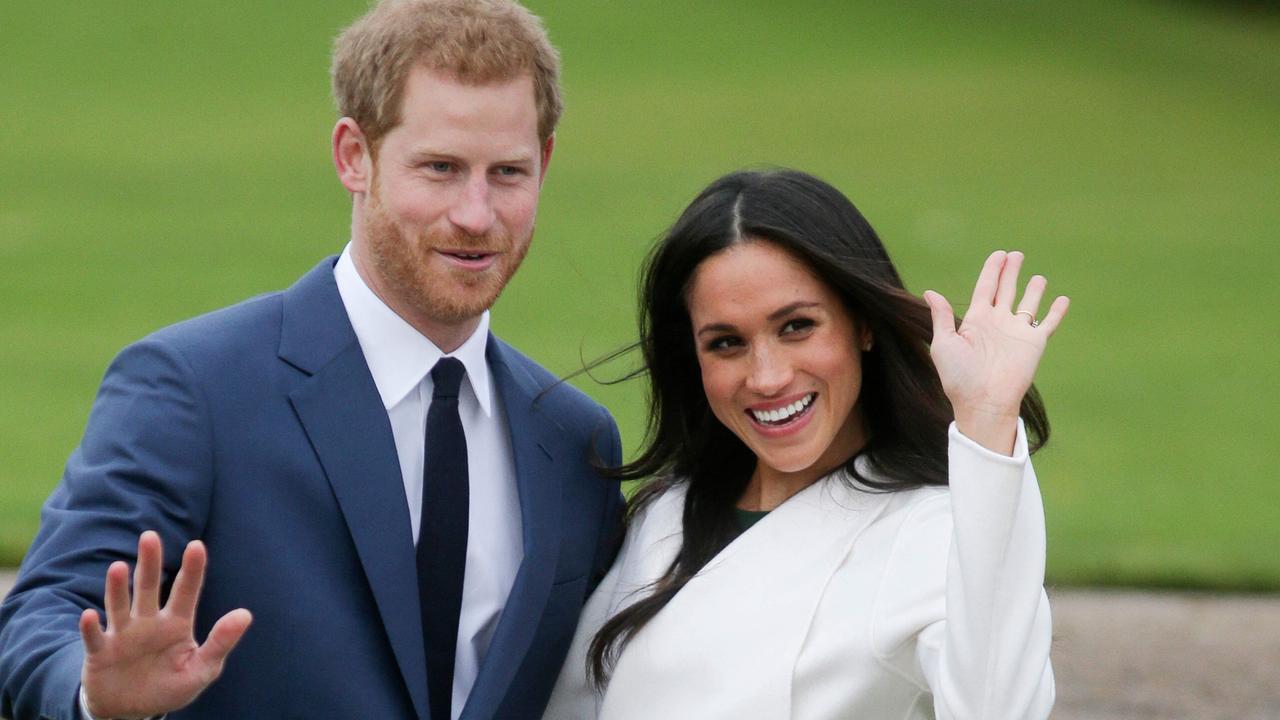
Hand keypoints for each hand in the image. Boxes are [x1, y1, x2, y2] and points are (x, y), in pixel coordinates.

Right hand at [79, 531, 251, 718]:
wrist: (132, 711)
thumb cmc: (170, 686)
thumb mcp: (201, 669)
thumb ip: (221, 642)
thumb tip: (245, 614)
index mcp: (176, 623)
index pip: (186, 592)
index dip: (192, 570)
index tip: (197, 545)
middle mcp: (148, 623)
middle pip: (148, 588)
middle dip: (149, 563)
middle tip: (149, 536)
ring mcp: (123, 635)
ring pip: (120, 606)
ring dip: (117, 588)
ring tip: (118, 567)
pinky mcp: (101, 653)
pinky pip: (95, 638)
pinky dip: (90, 628)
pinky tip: (88, 615)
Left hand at [923, 250, 1068, 453]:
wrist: (983, 401)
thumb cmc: (959, 376)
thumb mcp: (944, 343)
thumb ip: (942, 317)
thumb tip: (930, 292)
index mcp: (976, 320)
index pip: (985, 288)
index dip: (992, 270)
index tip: (998, 255)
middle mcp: (998, 323)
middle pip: (1006, 289)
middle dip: (1010, 271)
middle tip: (1015, 254)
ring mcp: (1017, 332)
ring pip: (1028, 304)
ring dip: (1034, 290)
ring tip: (1038, 277)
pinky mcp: (1034, 343)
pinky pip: (1048, 323)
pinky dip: (1056, 311)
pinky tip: (1062, 299)